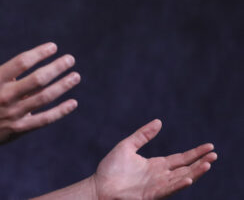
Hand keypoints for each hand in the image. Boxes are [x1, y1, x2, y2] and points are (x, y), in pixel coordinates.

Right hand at [0, 22, 79, 148]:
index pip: (22, 62)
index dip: (39, 53)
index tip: (53, 47)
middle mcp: (5, 96)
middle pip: (37, 80)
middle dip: (56, 68)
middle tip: (70, 59)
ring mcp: (13, 113)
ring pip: (44, 98)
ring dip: (62, 86)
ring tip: (75, 76)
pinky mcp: (19, 128)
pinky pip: (44, 120)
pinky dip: (60, 112)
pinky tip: (72, 102)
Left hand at [92, 119, 216, 198]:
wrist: (99, 186)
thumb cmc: (110, 169)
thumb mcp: (127, 146)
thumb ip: (143, 135)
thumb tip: (159, 121)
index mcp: (156, 165)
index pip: (181, 158)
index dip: (195, 153)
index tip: (209, 146)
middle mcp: (160, 176)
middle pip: (186, 168)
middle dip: (200, 162)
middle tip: (214, 154)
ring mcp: (157, 186)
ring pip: (181, 178)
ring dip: (195, 173)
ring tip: (208, 164)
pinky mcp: (151, 194)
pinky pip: (168, 189)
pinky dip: (178, 184)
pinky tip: (188, 178)